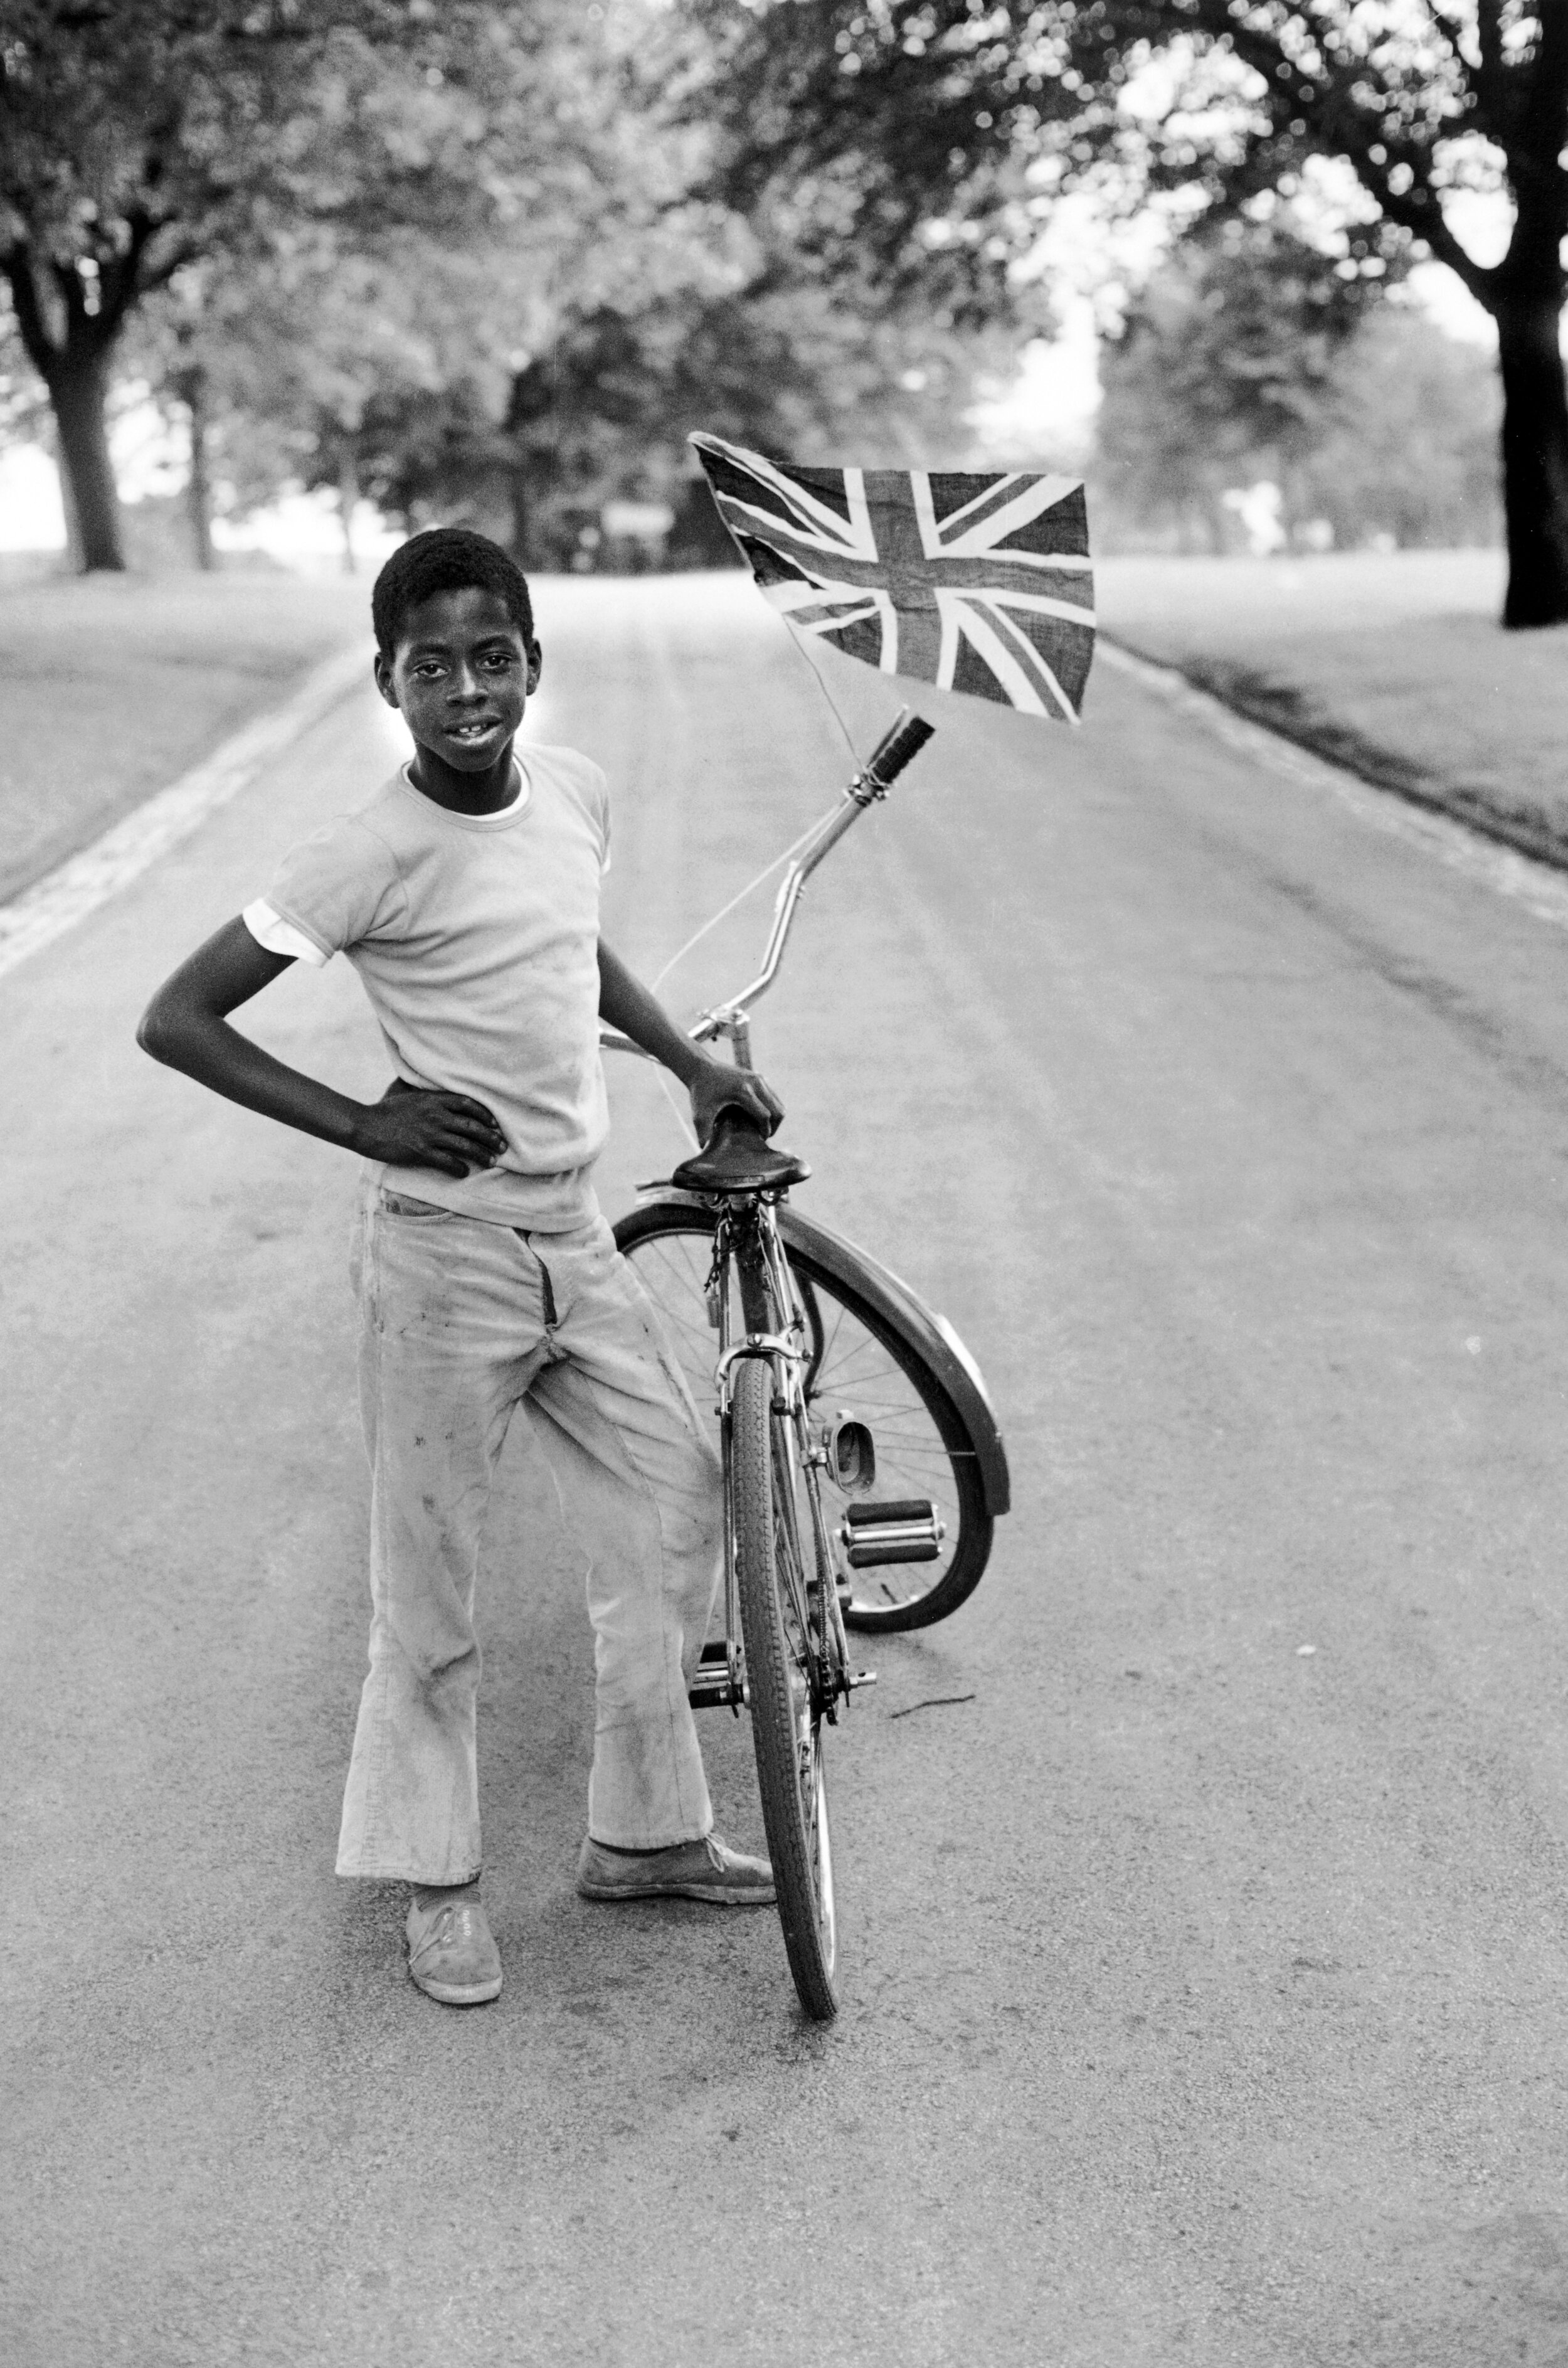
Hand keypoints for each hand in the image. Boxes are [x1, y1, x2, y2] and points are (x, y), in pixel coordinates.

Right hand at [349, 1078, 508, 1176]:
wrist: (365, 1126)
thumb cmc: (385, 1110)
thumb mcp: (406, 1093)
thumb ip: (422, 1090)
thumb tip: (429, 1084)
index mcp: (433, 1100)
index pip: (468, 1104)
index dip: (485, 1114)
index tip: (495, 1124)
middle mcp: (435, 1115)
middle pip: (472, 1126)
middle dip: (491, 1137)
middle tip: (502, 1147)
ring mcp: (428, 1134)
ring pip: (465, 1145)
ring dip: (482, 1154)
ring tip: (492, 1161)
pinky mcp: (420, 1151)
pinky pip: (447, 1161)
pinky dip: (460, 1168)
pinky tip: (465, 1172)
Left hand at [688, 1058, 783, 1147]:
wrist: (701, 1068)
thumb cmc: (700, 1092)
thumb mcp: (699, 1114)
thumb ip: (703, 1133)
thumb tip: (706, 1150)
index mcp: (743, 1092)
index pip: (765, 1116)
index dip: (765, 1132)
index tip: (759, 1141)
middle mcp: (755, 1083)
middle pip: (778, 1110)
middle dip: (774, 1127)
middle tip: (763, 1136)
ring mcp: (759, 1079)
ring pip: (778, 1104)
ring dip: (774, 1118)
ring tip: (762, 1128)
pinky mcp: (759, 1077)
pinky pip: (774, 1097)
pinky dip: (771, 1109)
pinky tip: (758, 1117)